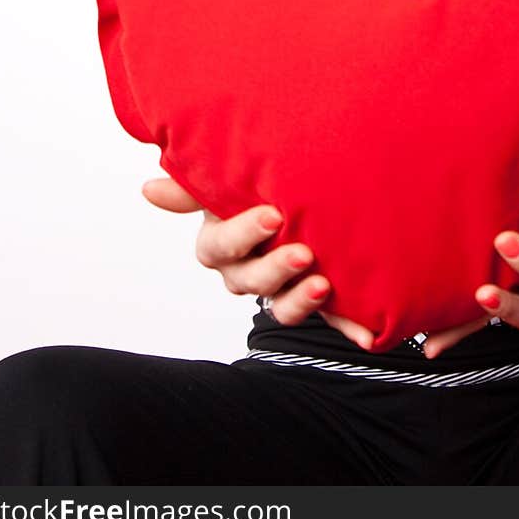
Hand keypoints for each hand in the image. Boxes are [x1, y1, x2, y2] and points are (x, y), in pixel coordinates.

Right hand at [141, 176, 374, 350]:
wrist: (297, 204)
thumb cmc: (251, 191)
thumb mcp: (226, 185)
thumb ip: (193, 189)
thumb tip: (148, 187)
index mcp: (221, 243)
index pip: (221, 247)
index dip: (245, 234)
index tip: (274, 215)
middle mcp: (245, 273)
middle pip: (251, 281)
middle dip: (276, 269)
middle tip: (304, 252)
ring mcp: (279, 290)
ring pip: (283, 307)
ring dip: (303, 300)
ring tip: (325, 285)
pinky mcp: (313, 300)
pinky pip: (330, 321)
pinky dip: (351, 328)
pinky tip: (369, 334)